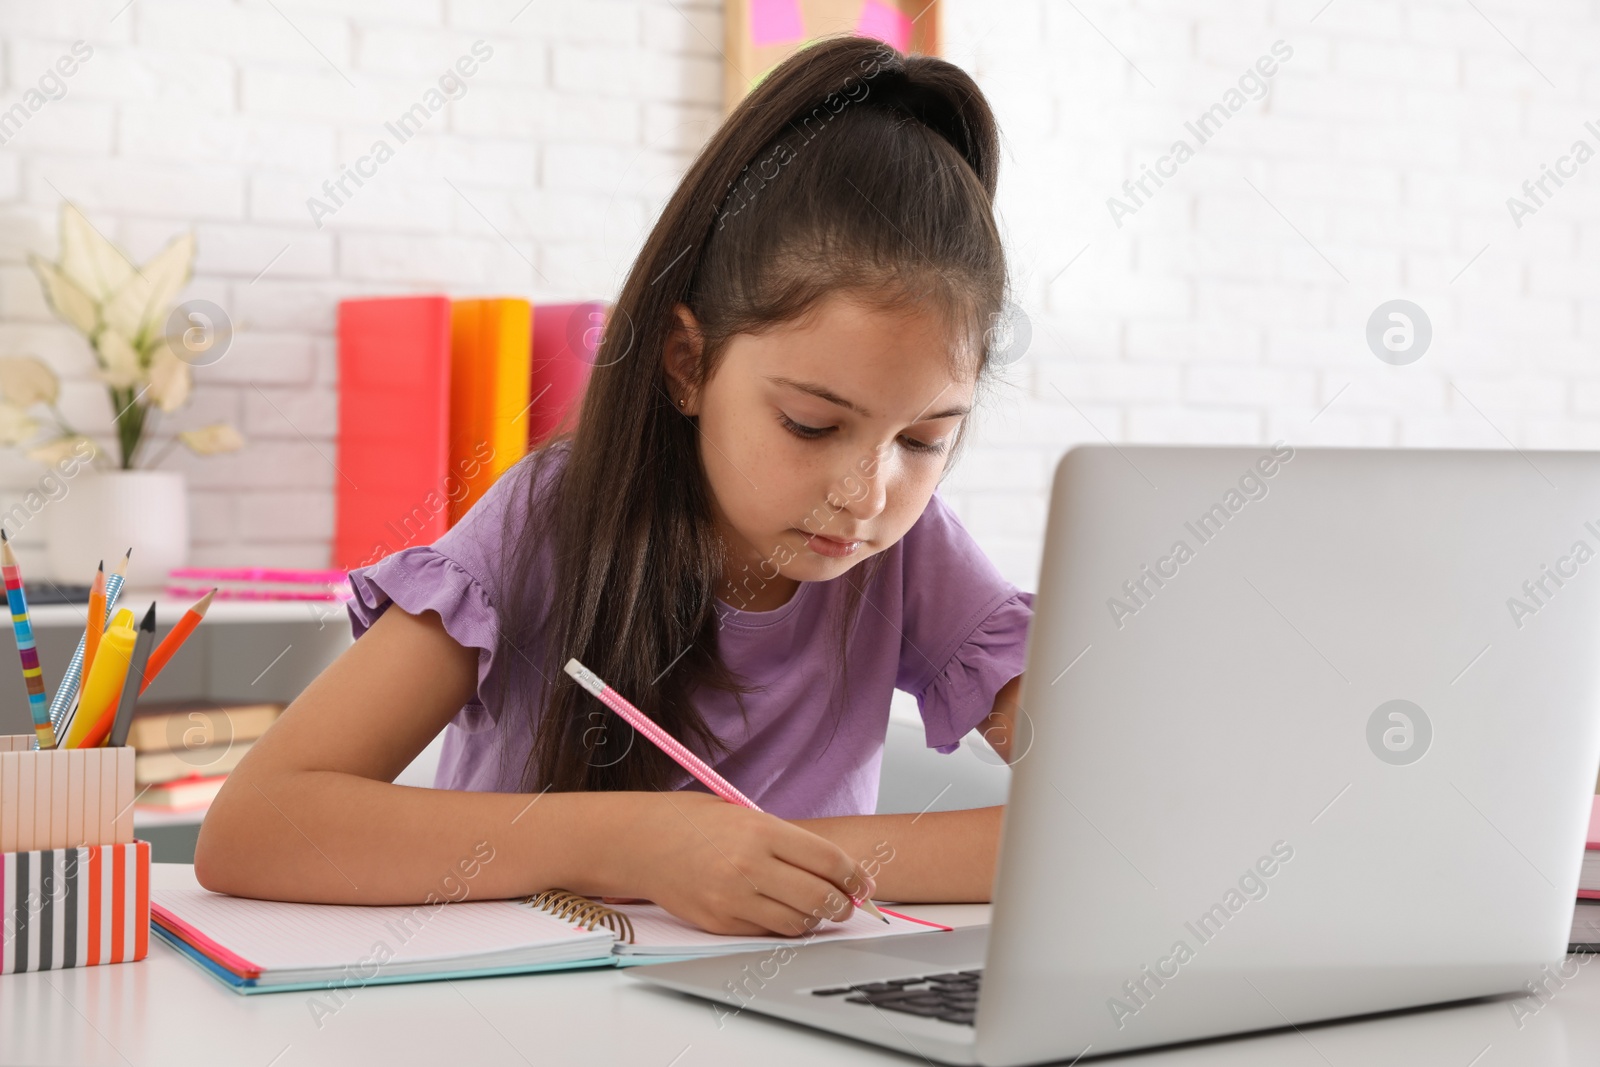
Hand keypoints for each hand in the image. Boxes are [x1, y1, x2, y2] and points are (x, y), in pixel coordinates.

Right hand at [615, 792, 875, 936]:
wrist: (640, 842)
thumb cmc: (693, 822)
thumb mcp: (743, 814)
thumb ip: (784, 839)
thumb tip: (831, 867)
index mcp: (761, 830)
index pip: (828, 860)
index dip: (855, 876)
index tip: (863, 883)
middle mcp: (750, 866)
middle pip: (820, 897)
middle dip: (842, 905)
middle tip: (846, 904)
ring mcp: (734, 898)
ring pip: (797, 922)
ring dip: (814, 919)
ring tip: (815, 909)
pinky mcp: (720, 922)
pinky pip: (767, 932)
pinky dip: (782, 926)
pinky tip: (782, 913)